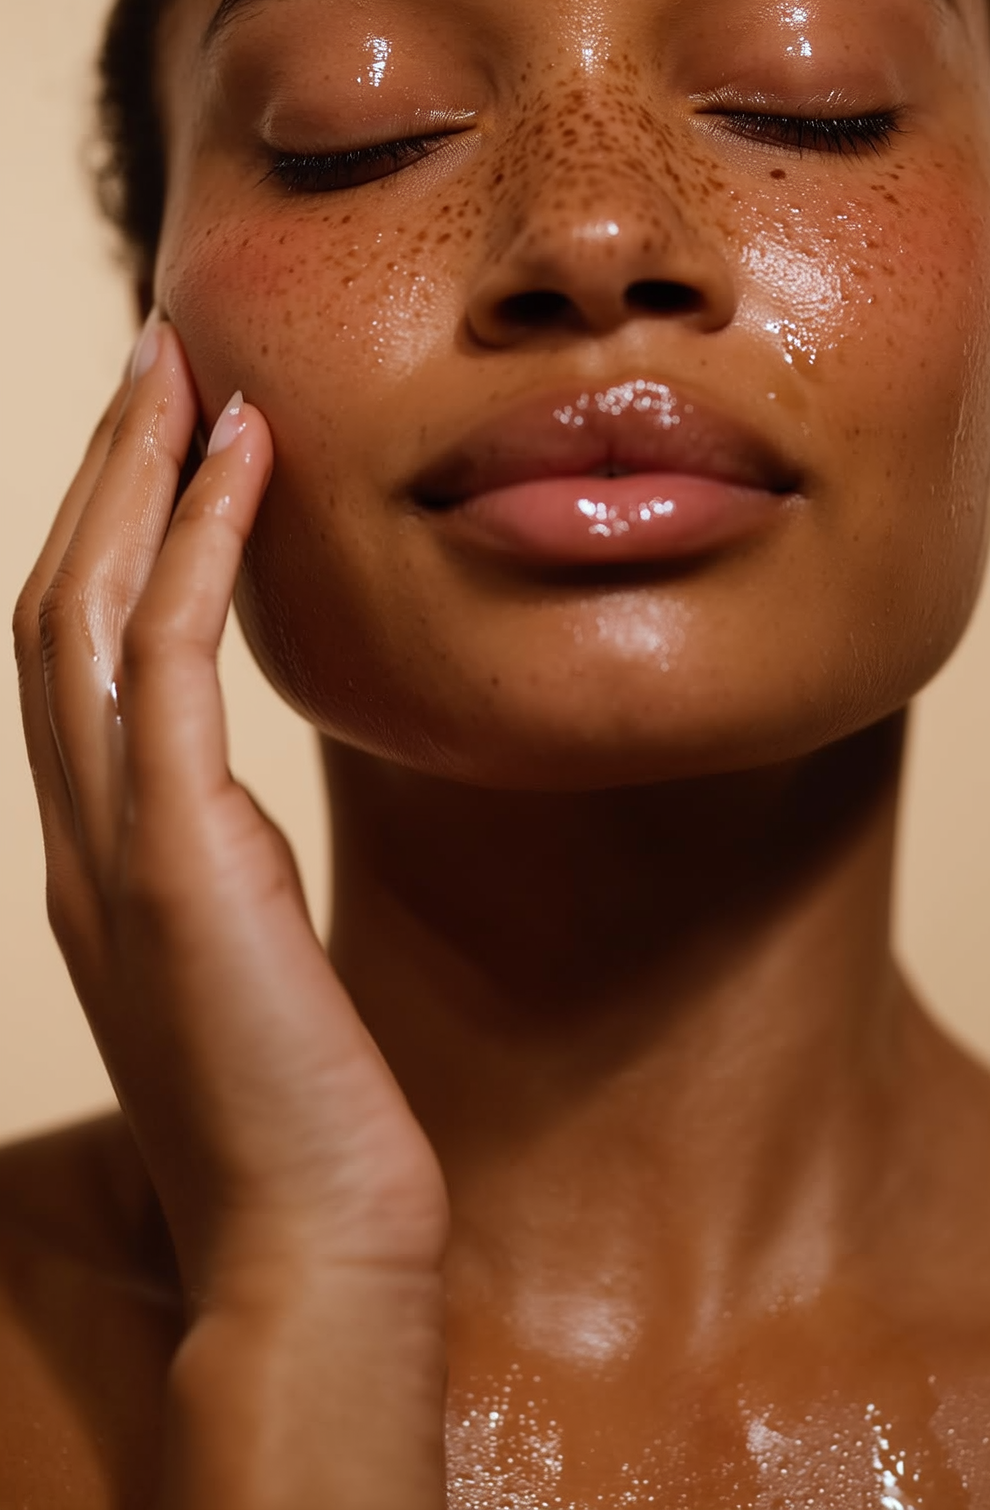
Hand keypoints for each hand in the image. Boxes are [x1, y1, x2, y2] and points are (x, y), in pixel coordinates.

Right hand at [13, 318, 447, 1508]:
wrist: (312, 1252)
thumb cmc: (298, 1117)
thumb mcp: (243, 965)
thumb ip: (217, 883)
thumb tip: (239, 824)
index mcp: (94, 860)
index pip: (70, 660)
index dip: (104, 534)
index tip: (162, 438)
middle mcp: (77, 838)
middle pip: (54, 606)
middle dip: (104, 471)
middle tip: (156, 360)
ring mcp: (114, 847)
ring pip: (84, 611)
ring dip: (135, 477)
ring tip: (187, 373)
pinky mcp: (179, 860)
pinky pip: (167, 663)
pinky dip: (197, 546)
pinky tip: (245, 466)